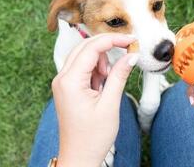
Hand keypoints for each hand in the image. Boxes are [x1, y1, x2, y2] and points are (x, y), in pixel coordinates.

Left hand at [52, 33, 138, 166]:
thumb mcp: (110, 104)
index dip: (113, 40)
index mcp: (70, 81)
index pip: (92, 48)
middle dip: (107, 48)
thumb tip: (130, 55)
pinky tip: (102, 86)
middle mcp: (62, 78)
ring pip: (84, 56)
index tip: (131, 39)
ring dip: (101, 62)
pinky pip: (82, 68)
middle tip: (127, 52)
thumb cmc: (92, 137)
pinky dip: (96, 71)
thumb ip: (119, 76)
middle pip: (85, 47)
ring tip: (108, 83)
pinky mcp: (68, 87)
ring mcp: (63, 82)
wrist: (79, 158)